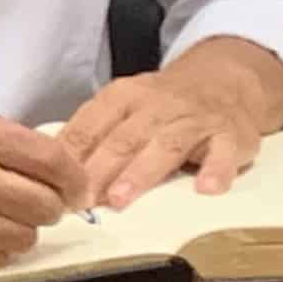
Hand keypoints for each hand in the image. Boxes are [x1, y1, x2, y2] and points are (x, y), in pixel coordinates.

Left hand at [61, 37, 282, 208]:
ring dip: (141, 172)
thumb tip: (52, 171)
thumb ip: (95, 135)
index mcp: (122, 97)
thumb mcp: (125, 106)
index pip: (90, 125)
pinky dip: (216, 170)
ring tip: (120, 200)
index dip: (70, 156)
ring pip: (165, 145)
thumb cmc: (163, 104)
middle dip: (98, 169)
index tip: (52, 184)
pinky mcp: (231, 136)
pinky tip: (207, 189)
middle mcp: (156, 105)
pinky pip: (224, 152)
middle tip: (79, 201)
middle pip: (123, 138)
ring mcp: (194, 120)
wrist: (225, 80)